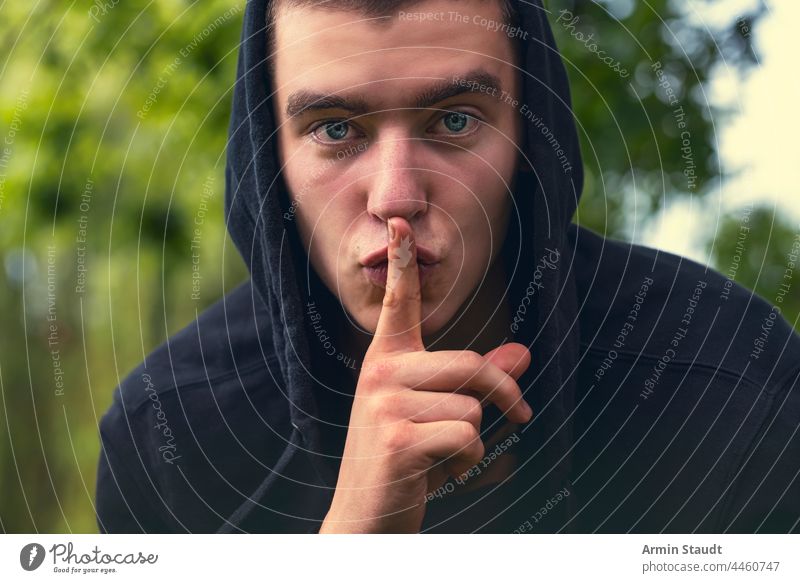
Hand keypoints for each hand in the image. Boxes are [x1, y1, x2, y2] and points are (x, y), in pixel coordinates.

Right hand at [319, 217, 531, 532]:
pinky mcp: (397, 437)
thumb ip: (478, 381)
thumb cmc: (403, 459)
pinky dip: (468, 462)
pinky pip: (469, 437)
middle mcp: (380, 374)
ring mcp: (385, 404)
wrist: (364, 516)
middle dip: (505, 395)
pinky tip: (437, 472)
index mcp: (386, 362)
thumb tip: (524, 352)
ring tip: (440, 455)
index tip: (400, 222)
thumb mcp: (436, 413)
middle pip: (473, 365)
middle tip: (521, 414)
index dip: (401, 263)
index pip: (399, 305)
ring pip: (475, 406)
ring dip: (475, 441)